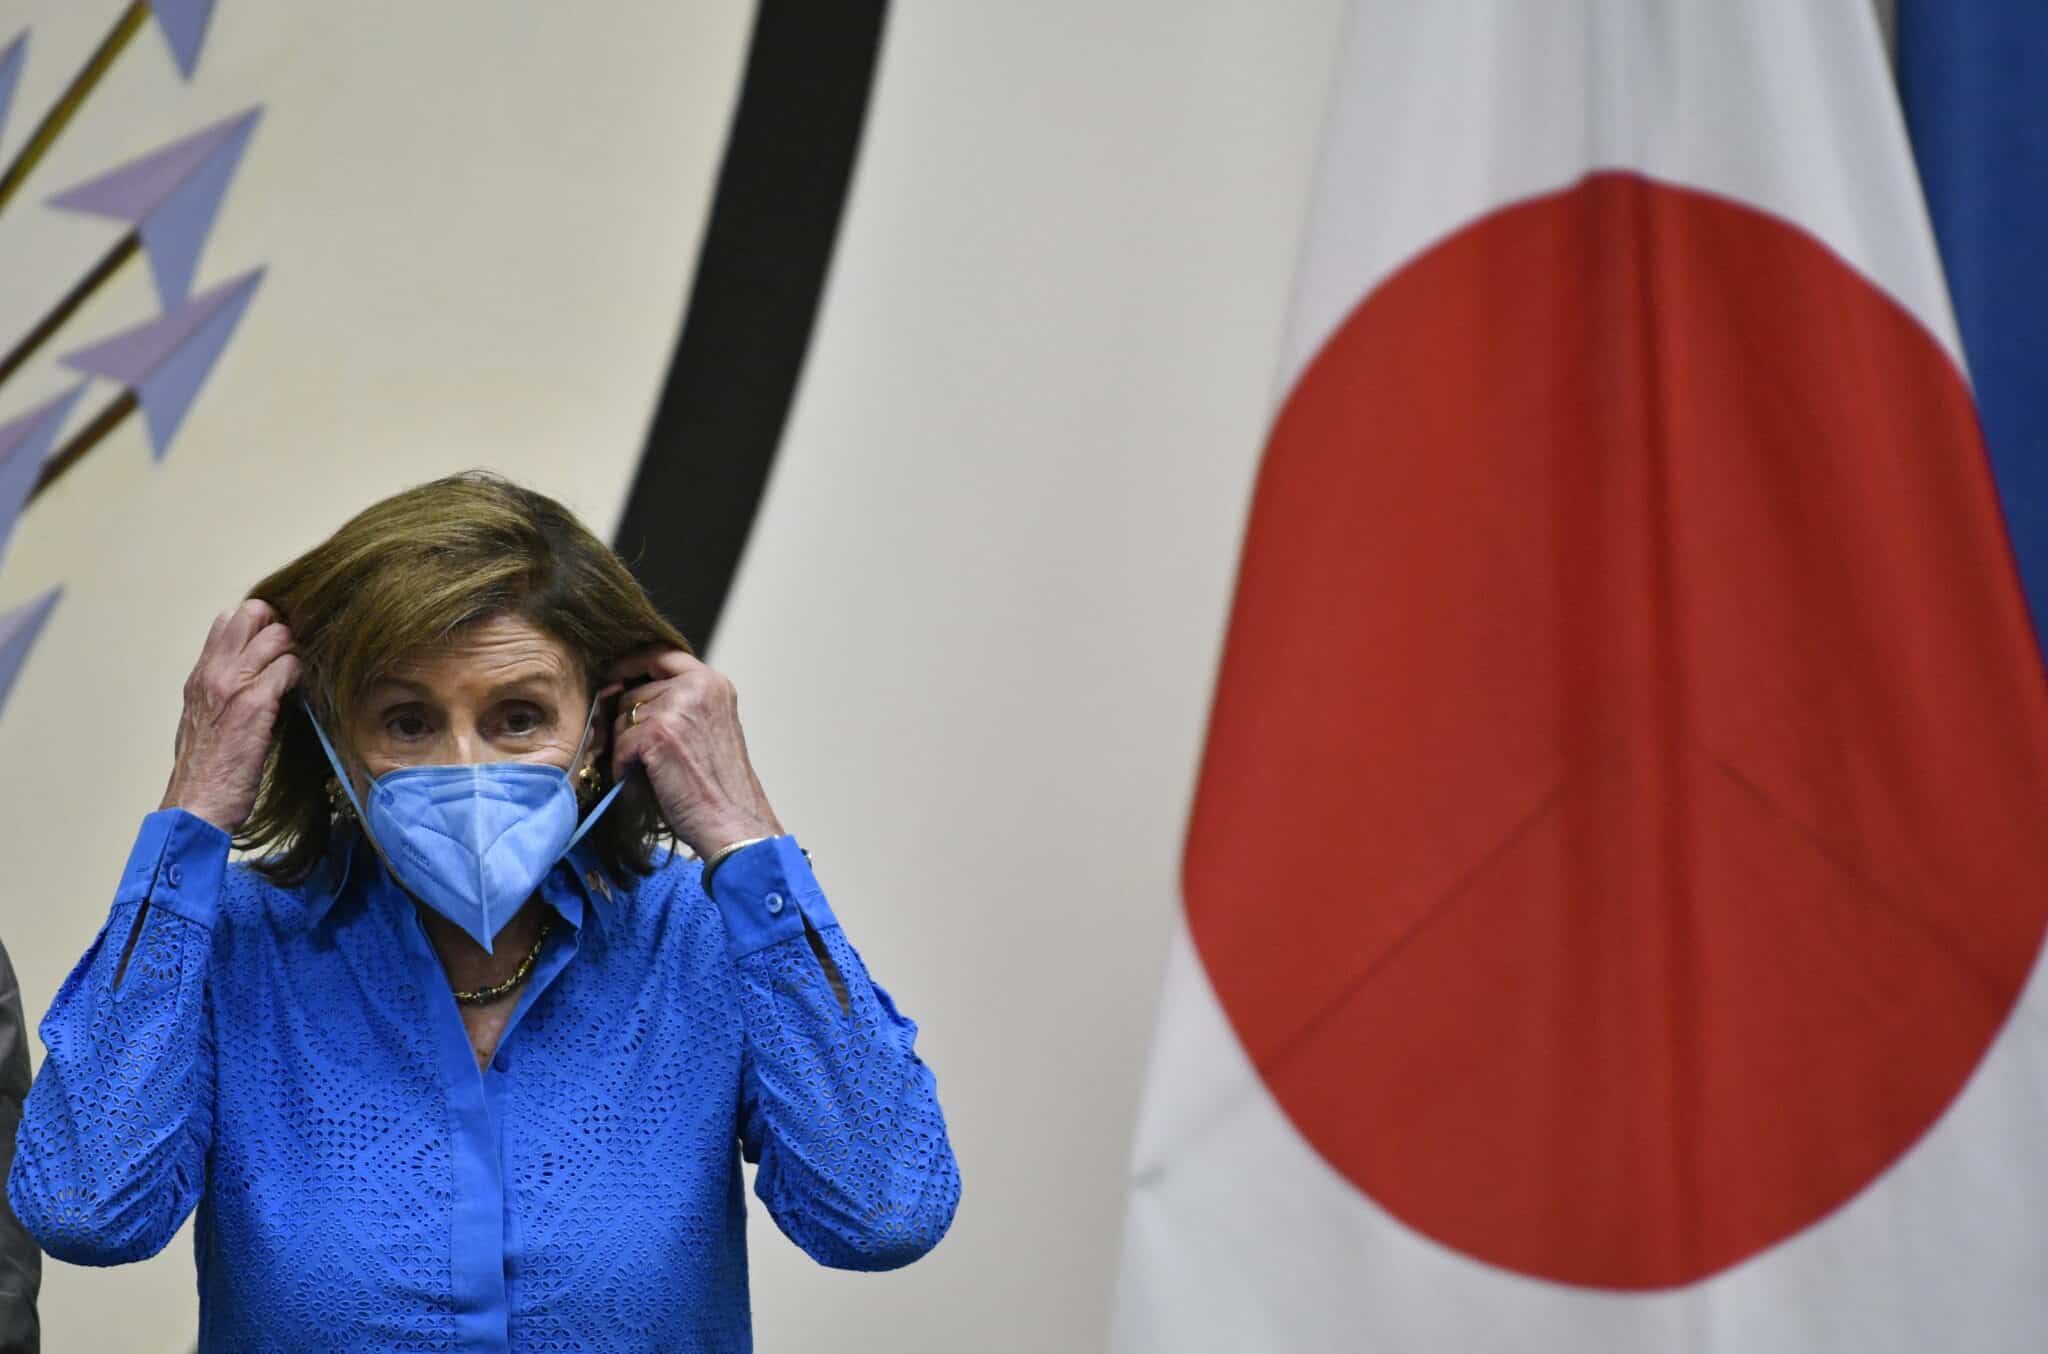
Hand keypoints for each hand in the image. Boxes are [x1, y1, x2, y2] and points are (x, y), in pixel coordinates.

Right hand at [159, 599, 300, 831]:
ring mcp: (233, 685)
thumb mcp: (203, 720)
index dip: (257, 624)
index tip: (274, 643)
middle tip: (292, 654)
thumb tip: (250, 678)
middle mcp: (213, 673)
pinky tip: (301, 693)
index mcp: (200, 676)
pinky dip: (301, 675)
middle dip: (279, 626)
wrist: (195, 803)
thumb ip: (221, 693)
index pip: (227, 620)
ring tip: (298, 677)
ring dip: (295, 651)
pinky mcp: (255, 705)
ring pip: (277, 636)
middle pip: (252, 614)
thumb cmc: (204, 770)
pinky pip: (289, 668)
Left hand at [607, 648, 782, 858]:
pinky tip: (647, 782)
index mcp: (714, 684)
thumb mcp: (709, 728)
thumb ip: (681, 704)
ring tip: (653, 772)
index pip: (663, 654)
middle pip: (635, 691)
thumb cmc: (719, 787)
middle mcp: (698, 687)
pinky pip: (620, 744)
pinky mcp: (657, 733)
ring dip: (628, 747)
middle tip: (644, 755)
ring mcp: (677, 707)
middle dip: (630, 723)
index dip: (634, 663)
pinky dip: (625, 767)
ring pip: (623, 717)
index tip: (617, 676)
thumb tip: (627, 693)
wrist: (732, 822)